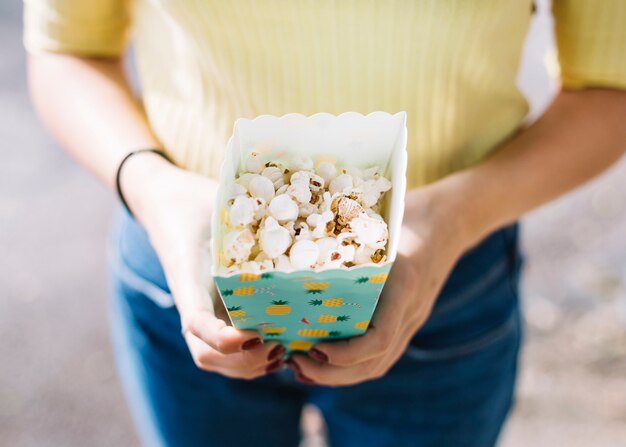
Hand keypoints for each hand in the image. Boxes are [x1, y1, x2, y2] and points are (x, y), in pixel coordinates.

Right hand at [121, 152, 285, 377]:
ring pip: (215, 360)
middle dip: (243, 362)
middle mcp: (192, 302)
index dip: (222, 339)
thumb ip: (247, 207)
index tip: (254, 335)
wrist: (168, 202)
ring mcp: (202, 310)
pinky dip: (250, 360)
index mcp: (187, 277)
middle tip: (279, 346)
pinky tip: (281, 347)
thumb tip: (296, 200)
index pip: (196, 323)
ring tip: (283, 352)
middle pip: (206, 355)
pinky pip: (225, 349)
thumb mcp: (216, 199)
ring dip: (248, 367)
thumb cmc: (194, 200)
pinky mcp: (213, 311)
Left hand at [288, 186, 468, 384]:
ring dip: (339, 376)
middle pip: (375, 363)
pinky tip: (325, 361)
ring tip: (302, 368)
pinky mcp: (407, 319)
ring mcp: (412, 318)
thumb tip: (296, 249)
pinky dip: (352, 366)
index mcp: (404, 285)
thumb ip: (348, 237)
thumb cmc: (409, 214)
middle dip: (331, 374)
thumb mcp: (379, 221)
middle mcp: (410, 310)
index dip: (345, 353)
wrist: (450, 220)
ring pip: (378, 365)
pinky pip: (382, 354)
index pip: (379, 338)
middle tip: (293, 364)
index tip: (312, 348)